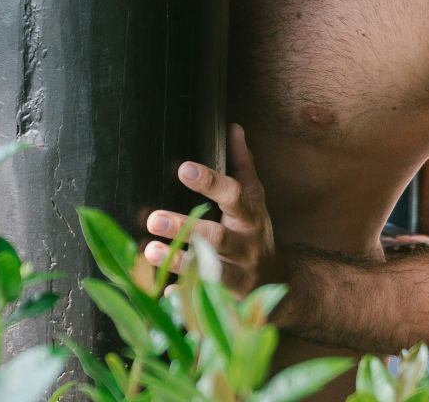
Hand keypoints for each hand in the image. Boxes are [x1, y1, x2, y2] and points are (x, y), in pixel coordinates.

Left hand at [144, 124, 280, 295]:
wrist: (279, 284)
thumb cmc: (256, 233)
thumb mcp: (255, 200)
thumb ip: (243, 166)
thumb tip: (234, 128)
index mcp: (250, 216)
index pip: (233, 195)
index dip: (210, 182)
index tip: (183, 168)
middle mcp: (246, 245)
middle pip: (217, 236)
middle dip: (185, 227)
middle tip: (152, 217)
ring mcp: (238, 275)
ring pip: (210, 270)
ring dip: (179, 262)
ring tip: (149, 251)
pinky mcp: (228, 299)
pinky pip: (204, 300)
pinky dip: (185, 297)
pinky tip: (164, 291)